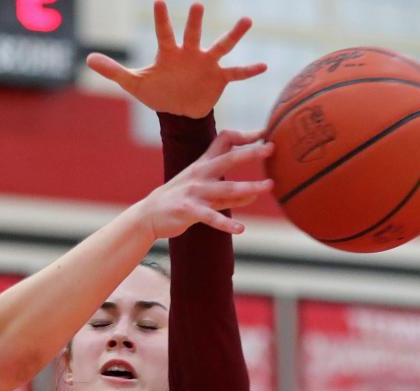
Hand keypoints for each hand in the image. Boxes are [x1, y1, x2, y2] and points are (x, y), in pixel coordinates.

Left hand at [87, 2, 264, 117]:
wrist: (178, 111)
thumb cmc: (157, 91)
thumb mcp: (134, 84)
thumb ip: (113, 70)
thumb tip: (88, 59)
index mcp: (169, 53)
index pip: (164, 33)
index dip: (161, 19)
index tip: (159, 2)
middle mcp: (190, 53)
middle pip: (193, 34)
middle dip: (196, 22)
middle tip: (198, 5)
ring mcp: (207, 64)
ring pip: (221, 46)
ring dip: (233, 36)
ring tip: (246, 20)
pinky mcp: (219, 78)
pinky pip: (236, 73)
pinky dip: (249, 71)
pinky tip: (264, 66)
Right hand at [138, 129, 273, 237]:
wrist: (148, 215)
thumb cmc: (179, 200)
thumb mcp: (201, 190)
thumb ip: (227, 192)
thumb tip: (254, 195)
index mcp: (203, 164)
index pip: (224, 141)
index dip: (244, 136)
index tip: (264, 132)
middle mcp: (200, 174)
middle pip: (228, 159)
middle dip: (250, 153)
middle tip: (271, 148)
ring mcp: (194, 192)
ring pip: (226, 188)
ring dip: (249, 187)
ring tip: (269, 186)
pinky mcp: (188, 210)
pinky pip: (211, 217)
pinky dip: (226, 223)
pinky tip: (240, 229)